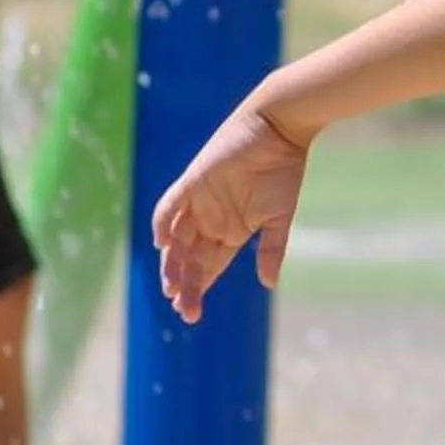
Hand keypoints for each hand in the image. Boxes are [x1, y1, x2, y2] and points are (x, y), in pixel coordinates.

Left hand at [151, 102, 310, 321]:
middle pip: (189, 259)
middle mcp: (210, 220)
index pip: (207, 267)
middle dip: (184, 284)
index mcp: (231, 232)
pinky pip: (169, 206)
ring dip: (171, 262)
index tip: (191, 313)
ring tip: (171, 285)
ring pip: (176, 239)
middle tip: (182, 307)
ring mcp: (198, 202)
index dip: (198, 288)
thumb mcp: (279, 217)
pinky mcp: (191, 182)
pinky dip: (163, 223)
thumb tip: (268, 284)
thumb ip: (271, 250)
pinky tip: (162, 244)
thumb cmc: (283, 172)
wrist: (278, 131)